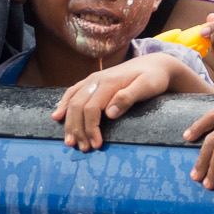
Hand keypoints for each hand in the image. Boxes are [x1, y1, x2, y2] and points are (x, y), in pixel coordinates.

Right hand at [52, 55, 175, 151]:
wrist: (155, 64)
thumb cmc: (154, 78)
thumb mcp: (147, 86)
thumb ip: (128, 97)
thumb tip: (110, 113)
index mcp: (109, 82)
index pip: (92, 108)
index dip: (91, 128)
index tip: (96, 145)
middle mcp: (97, 79)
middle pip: (78, 106)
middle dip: (78, 129)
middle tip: (83, 149)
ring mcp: (93, 79)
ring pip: (73, 100)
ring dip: (69, 122)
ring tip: (69, 142)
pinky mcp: (93, 81)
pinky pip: (73, 92)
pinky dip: (64, 104)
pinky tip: (58, 116)